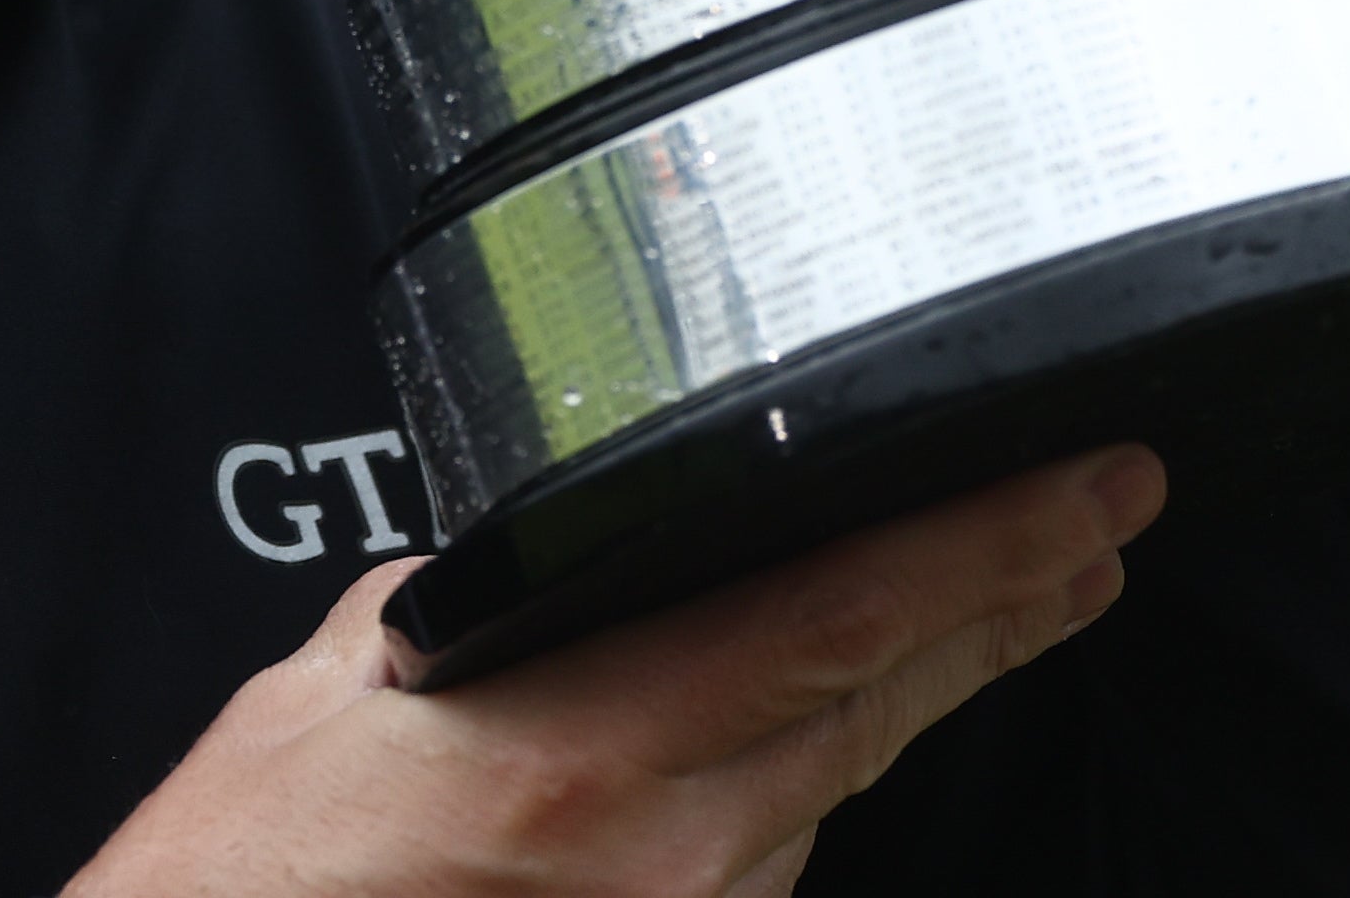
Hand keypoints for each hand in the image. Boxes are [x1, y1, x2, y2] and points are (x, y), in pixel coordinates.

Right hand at [66, 447, 1163, 897]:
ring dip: (916, 687)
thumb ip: (461, 615)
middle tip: (1099, 524)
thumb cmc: (250, 886)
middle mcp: (666, 854)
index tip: (1090, 491)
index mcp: (583, 750)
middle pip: (887, 700)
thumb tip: (538, 567)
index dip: (991, 552)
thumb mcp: (329, 697)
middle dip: (1008, 602)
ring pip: (836, 783)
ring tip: (1010, 604)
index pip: (846, 621)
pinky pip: (768, 863)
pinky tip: (813, 734)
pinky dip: (796, 786)